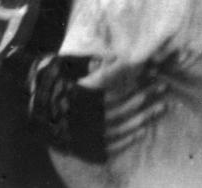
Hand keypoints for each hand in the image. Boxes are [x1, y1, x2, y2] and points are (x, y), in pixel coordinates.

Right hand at [28, 53, 168, 161]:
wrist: (38, 120)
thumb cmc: (56, 92)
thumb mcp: (70, 74)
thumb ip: (90, 65)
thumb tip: (111, 56)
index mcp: (84, 93)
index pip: (114, 81)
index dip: (134, 74)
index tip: (151, 67)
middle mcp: (88, 112)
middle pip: (123, 102)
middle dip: (145, 94)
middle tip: (163, 85)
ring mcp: (90, 130)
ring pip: (123, 123)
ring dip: (144, 115)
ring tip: (163, 106)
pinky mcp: (90, 145)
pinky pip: (113, 142)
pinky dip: (129, 137)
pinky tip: (143, 131)